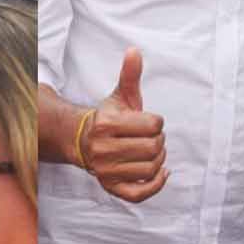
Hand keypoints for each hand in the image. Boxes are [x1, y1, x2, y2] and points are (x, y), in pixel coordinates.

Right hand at [84, 48, 166, 203]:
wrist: (82, 141)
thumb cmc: (108, 117)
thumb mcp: (120, 95)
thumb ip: (130, 75)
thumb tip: (134, 50)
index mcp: (107, 124)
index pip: (153, 125)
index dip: (157, 122)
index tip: (150, 122)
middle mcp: (104, 149)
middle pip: (154, 148)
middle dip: (159, 142)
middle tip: (151, 138)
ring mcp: (107, 171)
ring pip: (150, 169)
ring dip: (159, 160)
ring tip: (152, 152)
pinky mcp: (111, 187)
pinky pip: (140, 193)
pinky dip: (156, 184)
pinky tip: (161, 172)